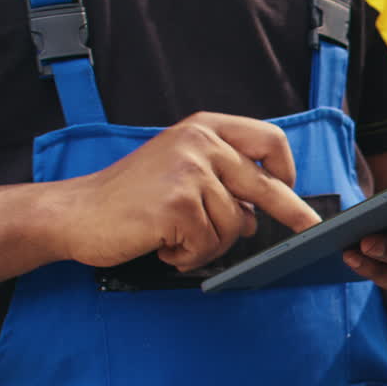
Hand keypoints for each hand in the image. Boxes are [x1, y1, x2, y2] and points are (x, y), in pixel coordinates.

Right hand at [56, 112, 319, 271]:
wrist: (75, 214)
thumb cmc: (128, 198)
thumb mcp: (180, 174)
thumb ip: (221, 185)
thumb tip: (255, 216)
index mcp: (203, 129)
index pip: (268, 140)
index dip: (285, 168)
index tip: (289, 187)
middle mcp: (199, 144)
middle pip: (266, 185)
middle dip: (293, 213)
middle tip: (312, 229)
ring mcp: (189, 173)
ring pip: (233, 226)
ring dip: (208, 244)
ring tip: (174, 238)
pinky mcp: (178, 206)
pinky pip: (208, 245)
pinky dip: (189, 256)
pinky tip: (164, 247)